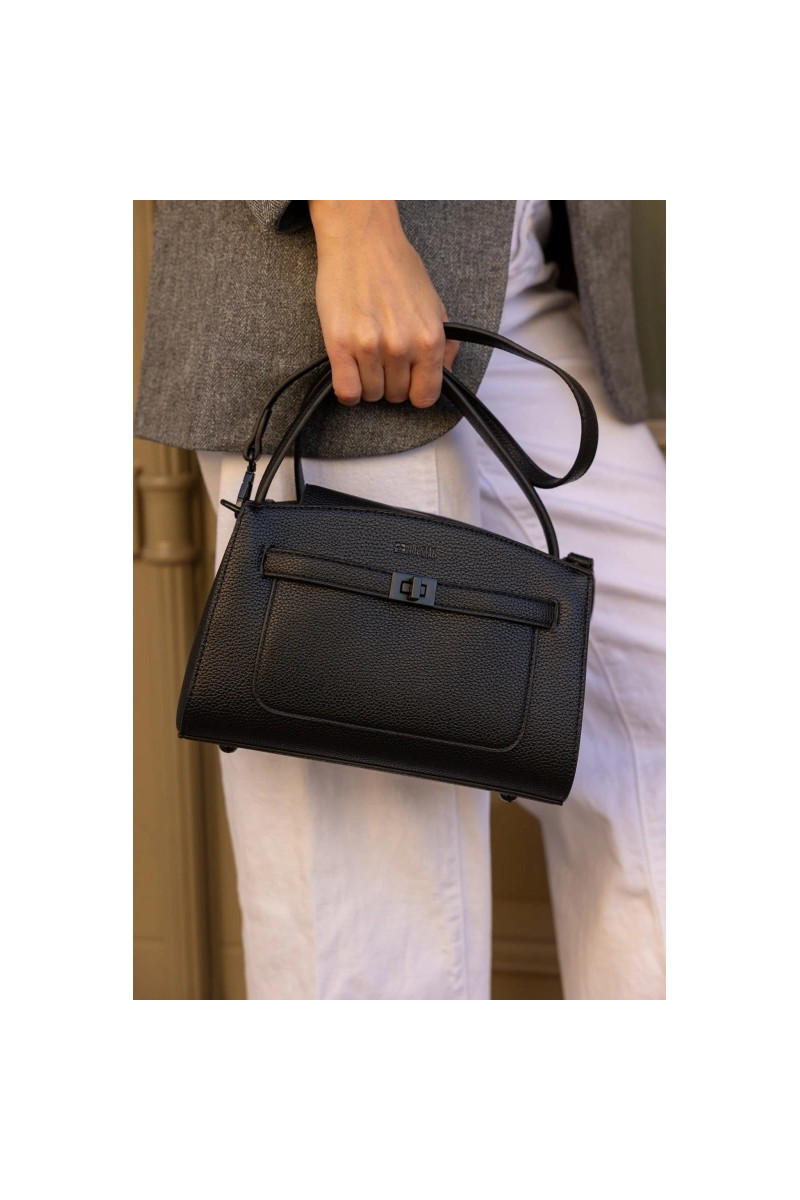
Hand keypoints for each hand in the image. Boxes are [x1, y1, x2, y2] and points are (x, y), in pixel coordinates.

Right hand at [309, 201, 458, 407]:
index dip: (414, 391)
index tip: (406, 381)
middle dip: (389, 383)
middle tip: (381, 359)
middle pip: (395, 396)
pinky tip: (348, 371)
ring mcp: (370, 346)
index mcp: (429, 339)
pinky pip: (346, 391)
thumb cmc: (396, 268)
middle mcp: (402, 346)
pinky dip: (348, 390)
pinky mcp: (340, 344)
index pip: (424, 396)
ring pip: (370, 395)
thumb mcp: (434, 305)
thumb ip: (444, 344)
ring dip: (367, 383)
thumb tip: (443, 374)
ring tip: (364, 356)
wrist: (361, 238)